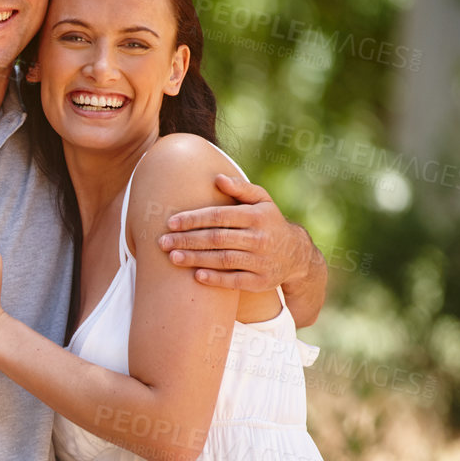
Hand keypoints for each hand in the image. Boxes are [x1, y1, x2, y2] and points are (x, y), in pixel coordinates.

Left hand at [158, 174, 313, 291]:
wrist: (296, 254)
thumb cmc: (269, 222)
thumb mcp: (262, 201)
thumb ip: (240, 189)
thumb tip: (217, 178)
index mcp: (257, 216)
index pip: (220, 216)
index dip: (194, 219)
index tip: (171, 223)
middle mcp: (260, 238)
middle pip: (217, 238)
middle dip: (187, 240)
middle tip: (163, 242)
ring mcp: (262, 261)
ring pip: (223, 260)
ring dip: (196, 259)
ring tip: (173, 257)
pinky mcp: (261, 282)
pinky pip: (235, 281)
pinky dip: (215, 279)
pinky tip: (196, 276)